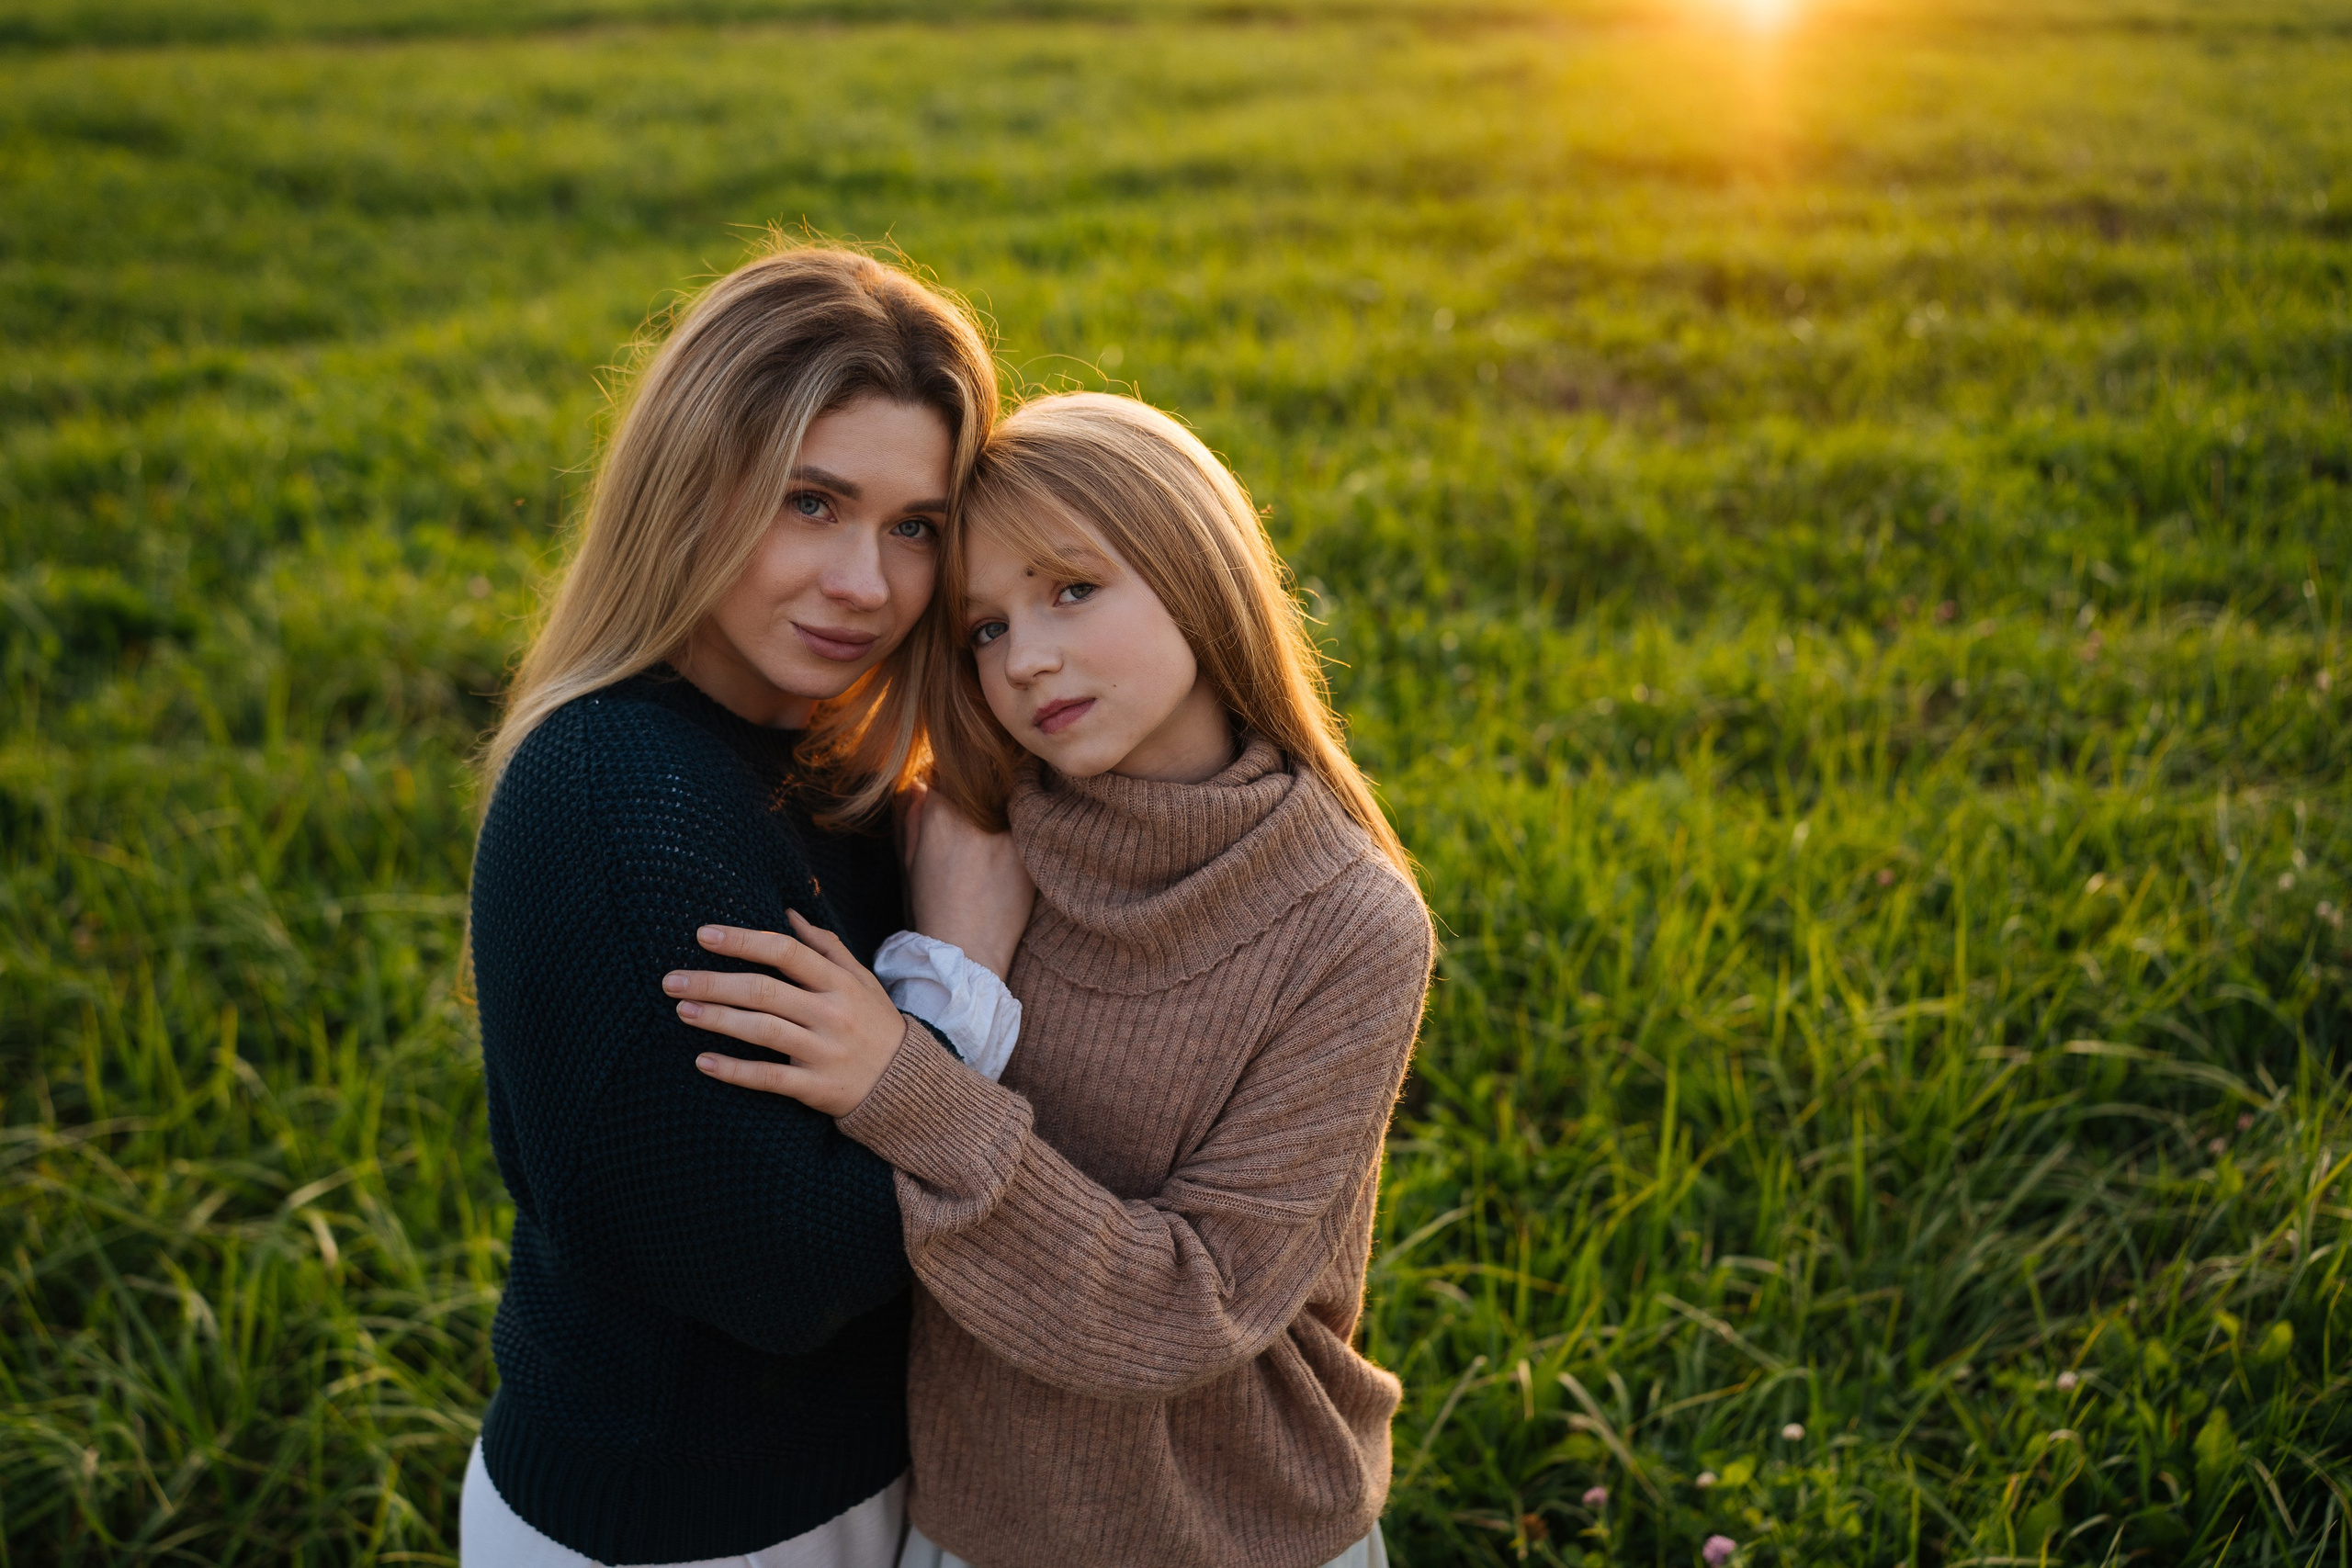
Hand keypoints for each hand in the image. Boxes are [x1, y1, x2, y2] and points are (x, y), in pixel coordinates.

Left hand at [671, 911, 906, 1116]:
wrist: (906, 1084)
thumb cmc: (875, 1022)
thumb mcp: (860, 979)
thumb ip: (825, 946)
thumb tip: (787, 912)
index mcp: (839, 982)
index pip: (786, 952)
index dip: (743, 941)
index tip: (703, 935)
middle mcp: (831, 1014)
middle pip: (764, 991)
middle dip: (713, 983)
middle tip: (671, 980)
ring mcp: (823, 1052)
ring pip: (762, 1031)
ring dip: (717, 1019)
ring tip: (681, 1010)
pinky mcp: (816, 1088)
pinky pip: (769, 1078)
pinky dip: (734, 1071)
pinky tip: (702, 1061)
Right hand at [900, 782, 1034, 978]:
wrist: (967, 950)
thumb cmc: (933, 909)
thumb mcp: (911, 862)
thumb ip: (914, 818)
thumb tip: (919, 784)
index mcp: (937, 813)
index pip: (950, 770)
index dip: (955, 780)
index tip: (960, 791)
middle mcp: (971, 815)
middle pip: (981, 779)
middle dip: (980, 788)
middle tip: (983, 808)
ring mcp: (1003, 830)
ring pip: (1007, 796)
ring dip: (1003, 804)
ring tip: (997, 832)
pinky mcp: (1027, 848)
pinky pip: (1028, 821)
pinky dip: (1024, 827)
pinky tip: (1014, 849)